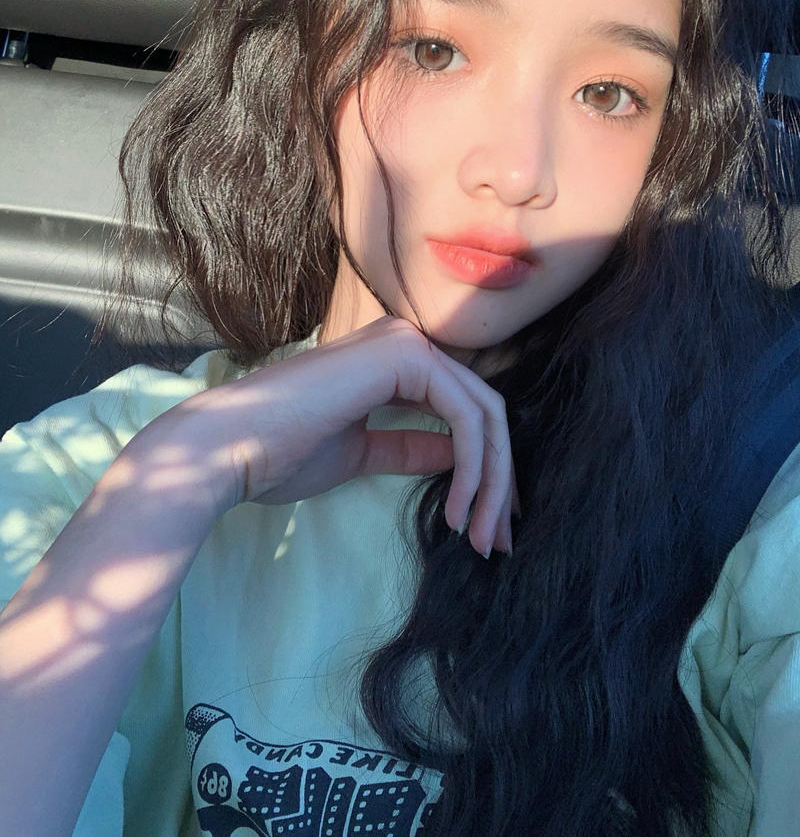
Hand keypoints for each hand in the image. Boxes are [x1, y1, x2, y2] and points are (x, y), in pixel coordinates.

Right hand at [140, 316, 518, 557]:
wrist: (227, 449)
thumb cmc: (277, 454)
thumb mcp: (360, 454)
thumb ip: (409, 448)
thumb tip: (457, 458)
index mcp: (393, 360)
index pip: (462, 411)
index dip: (487, 471)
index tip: (487, 526)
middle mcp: (405, 342)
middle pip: (484, 412)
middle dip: (500, 480)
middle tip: (499, 541)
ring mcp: (406, 343)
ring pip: (484, 414)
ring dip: (492, 482)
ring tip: (481, 537)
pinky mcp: (404, 356)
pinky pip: (466, 416)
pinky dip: (474, 468)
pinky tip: (458, 510)